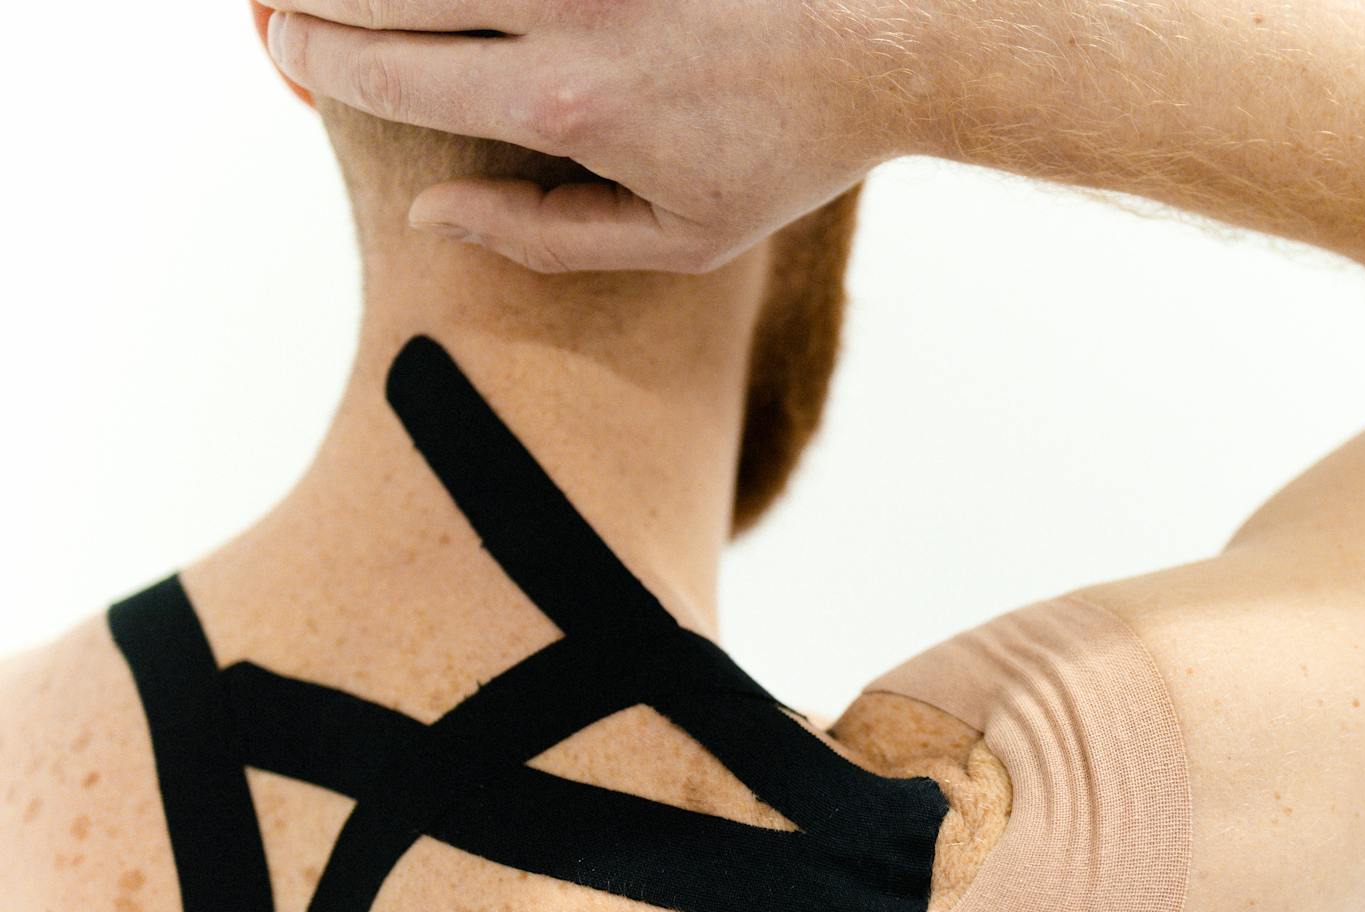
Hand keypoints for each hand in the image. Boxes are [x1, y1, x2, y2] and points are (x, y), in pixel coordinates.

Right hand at [264, 0, 900, 273]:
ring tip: (346, 2)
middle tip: (283, 6)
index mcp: (565, 105)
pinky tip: (440, 4)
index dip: (314, 58)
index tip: (283, 52)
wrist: (885, 48)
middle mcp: (569, 13)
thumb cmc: (784, 156)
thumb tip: (429, 209)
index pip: (388, 73)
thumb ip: (542, 236)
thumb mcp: (678, 239)